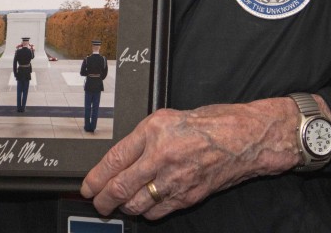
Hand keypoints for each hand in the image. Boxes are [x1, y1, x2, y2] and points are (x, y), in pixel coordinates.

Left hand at [80, 98, 303, 219]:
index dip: (95, 178)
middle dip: (103, 201)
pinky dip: (146, 212)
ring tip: (119, 205)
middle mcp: (161, 155)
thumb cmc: (210, 124)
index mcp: (154, 131)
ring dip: (123, 207)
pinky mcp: (187, 196)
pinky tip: (145, 205)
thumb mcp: (168, 119)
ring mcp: (175, 179)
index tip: (88, 187)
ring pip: (136, 204)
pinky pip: (157, 212)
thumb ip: (142, 139)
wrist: (242, 139)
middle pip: (120, 188)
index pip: (114, 160)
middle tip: (98, 203)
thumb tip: (118, 161)